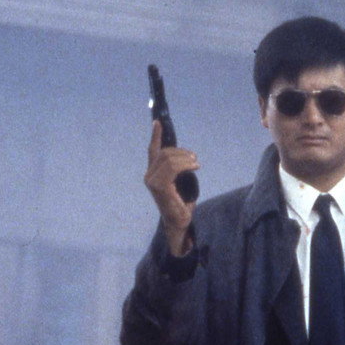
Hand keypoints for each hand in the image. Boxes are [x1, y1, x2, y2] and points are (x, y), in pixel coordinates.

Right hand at [143, 120, 199, 255]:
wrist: (178, 222)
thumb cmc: (181, 204)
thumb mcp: (180, 182)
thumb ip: (178, 169)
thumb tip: (186, 156)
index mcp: (152, 173)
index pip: (152, 150)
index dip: (156, 135)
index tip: (158, 122)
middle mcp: (149, 175)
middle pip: (164, 152)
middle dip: (181, 152)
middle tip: (194, 158)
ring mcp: (152, 181)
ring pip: (168, 158)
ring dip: (185, 158)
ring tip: (195, 163)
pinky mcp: (159, 186)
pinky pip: (172, 168)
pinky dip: (185, 164)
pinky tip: (195, 167)